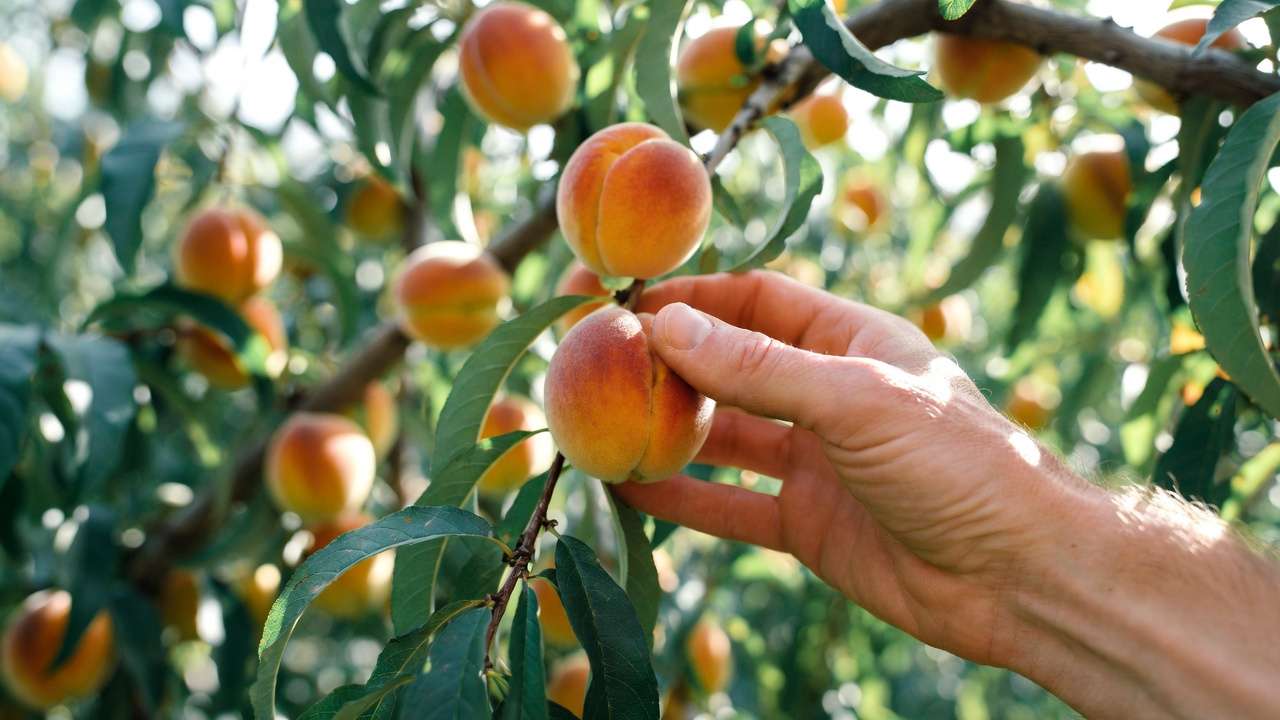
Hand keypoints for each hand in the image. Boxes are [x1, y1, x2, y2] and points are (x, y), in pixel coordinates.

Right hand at [617, 270, 1089, 666]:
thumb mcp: (856, 400)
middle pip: (730, 368)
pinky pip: (731, 505)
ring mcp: (816, 462)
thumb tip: (668, 325)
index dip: (691, 296)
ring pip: (724, 439)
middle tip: (593, 364)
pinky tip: (630, 490)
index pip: (755, 301)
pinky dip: (683, 498)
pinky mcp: (808, 524)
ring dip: (667, 431)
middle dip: (667, 364)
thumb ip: (760, 368)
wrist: (1018, 576)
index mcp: (850, 342)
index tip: (624, 300)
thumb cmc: (958, 463)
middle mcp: (828, 395)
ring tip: (598, 424)